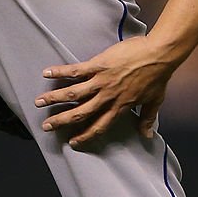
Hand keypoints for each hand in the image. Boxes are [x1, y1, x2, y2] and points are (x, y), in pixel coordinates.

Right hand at [35, 36, 179, 147]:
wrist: (159, 54)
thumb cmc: (158, 76)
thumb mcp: (155, 100)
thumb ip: (148, 118)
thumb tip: (148, 135)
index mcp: (120, 107)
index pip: (99, 126)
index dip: (85, 135)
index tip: (72, 142)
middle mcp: (107, 97)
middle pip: (80, 113)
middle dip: (62, 121)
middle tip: (46, 126)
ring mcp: (102, 81)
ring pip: (73, 94)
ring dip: (54, 98)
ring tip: (38, 102)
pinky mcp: (99, 65)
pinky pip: (76, 71)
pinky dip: (60, 72)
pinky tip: (46, 73)